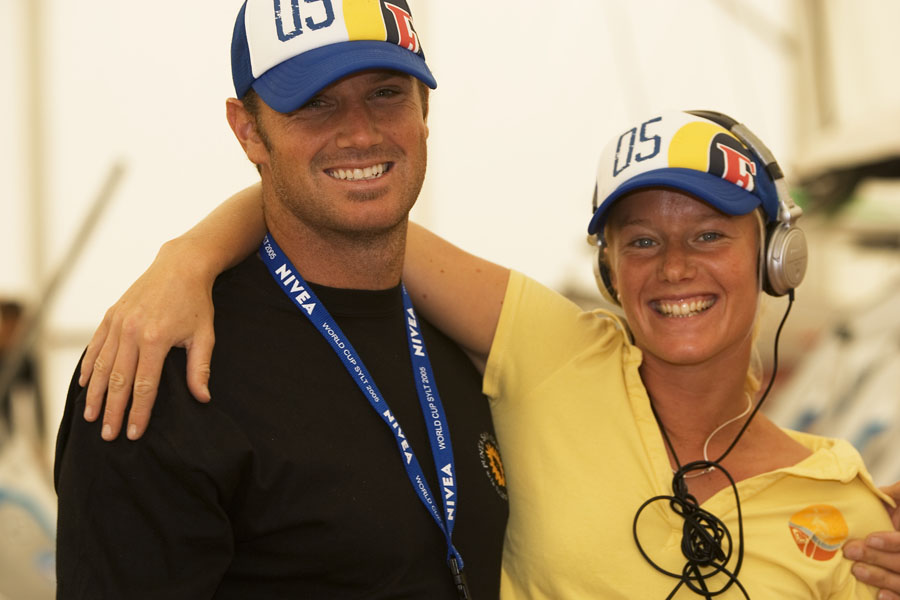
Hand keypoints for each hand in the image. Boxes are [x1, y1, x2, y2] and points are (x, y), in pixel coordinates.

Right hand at [80, 239, 215, 440]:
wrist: (180, 266)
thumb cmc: (196, 302)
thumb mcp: (205, 335)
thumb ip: (200, 368)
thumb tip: (203, 399)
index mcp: (155, 339)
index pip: (144, 386)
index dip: (139, 412)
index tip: (133, 434)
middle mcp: (131, 331)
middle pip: (118, 381)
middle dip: (112, 411)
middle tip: (108, 435)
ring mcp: (118, 323)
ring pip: (102, 366)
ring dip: (96, 394)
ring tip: (91, 417)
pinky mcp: (110, 315)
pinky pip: (96, 346)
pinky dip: (89, 366)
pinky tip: (85, 384)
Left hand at [844, 481, 899, 598]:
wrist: (898, 529)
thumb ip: (894, 495)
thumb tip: (875, 491)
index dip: (892, 541)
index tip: (870, 538)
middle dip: (877, 558)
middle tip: (850, 551)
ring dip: (880, 577)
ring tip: (857, 570)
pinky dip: (894, 597)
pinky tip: (879, 594)